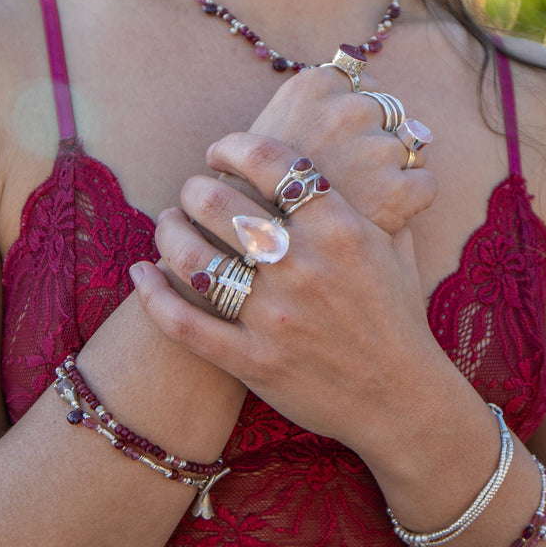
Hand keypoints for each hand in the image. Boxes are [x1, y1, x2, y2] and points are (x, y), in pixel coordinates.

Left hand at [132, 132, 461, 454]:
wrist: (403, 399)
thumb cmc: (399, 321)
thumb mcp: (397, 251)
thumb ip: (376, 203)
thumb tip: (366, 167)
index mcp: (340, 228)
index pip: (270, 161)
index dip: (233, 147)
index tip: (221, 153)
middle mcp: (303, 264)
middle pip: (218, 200)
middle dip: (193, 187)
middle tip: (192, 193)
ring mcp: (274, 315)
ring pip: (192, 255)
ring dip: (168, 232)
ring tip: (169, 226)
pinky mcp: (252, 360)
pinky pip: (183, 323)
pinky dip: (152, 294)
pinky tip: (143, 275)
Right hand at [234, 66, 435, 233]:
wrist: (251, 251)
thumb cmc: (251, 194)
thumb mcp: (265, 133)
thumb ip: (310, 102)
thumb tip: (352, 63)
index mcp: (311, 85)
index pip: (362, 82)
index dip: (356, 115)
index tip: (339, 142)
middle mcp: (347, 108)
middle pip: (389, 111)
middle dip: (375, 139)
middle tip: (350, 175)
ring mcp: (374, 148)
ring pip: (411, 146)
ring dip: (394, 169)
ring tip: (363, 197)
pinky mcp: (395, 191)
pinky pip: (425, 185)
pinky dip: (410, 201)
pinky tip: (382, 215)